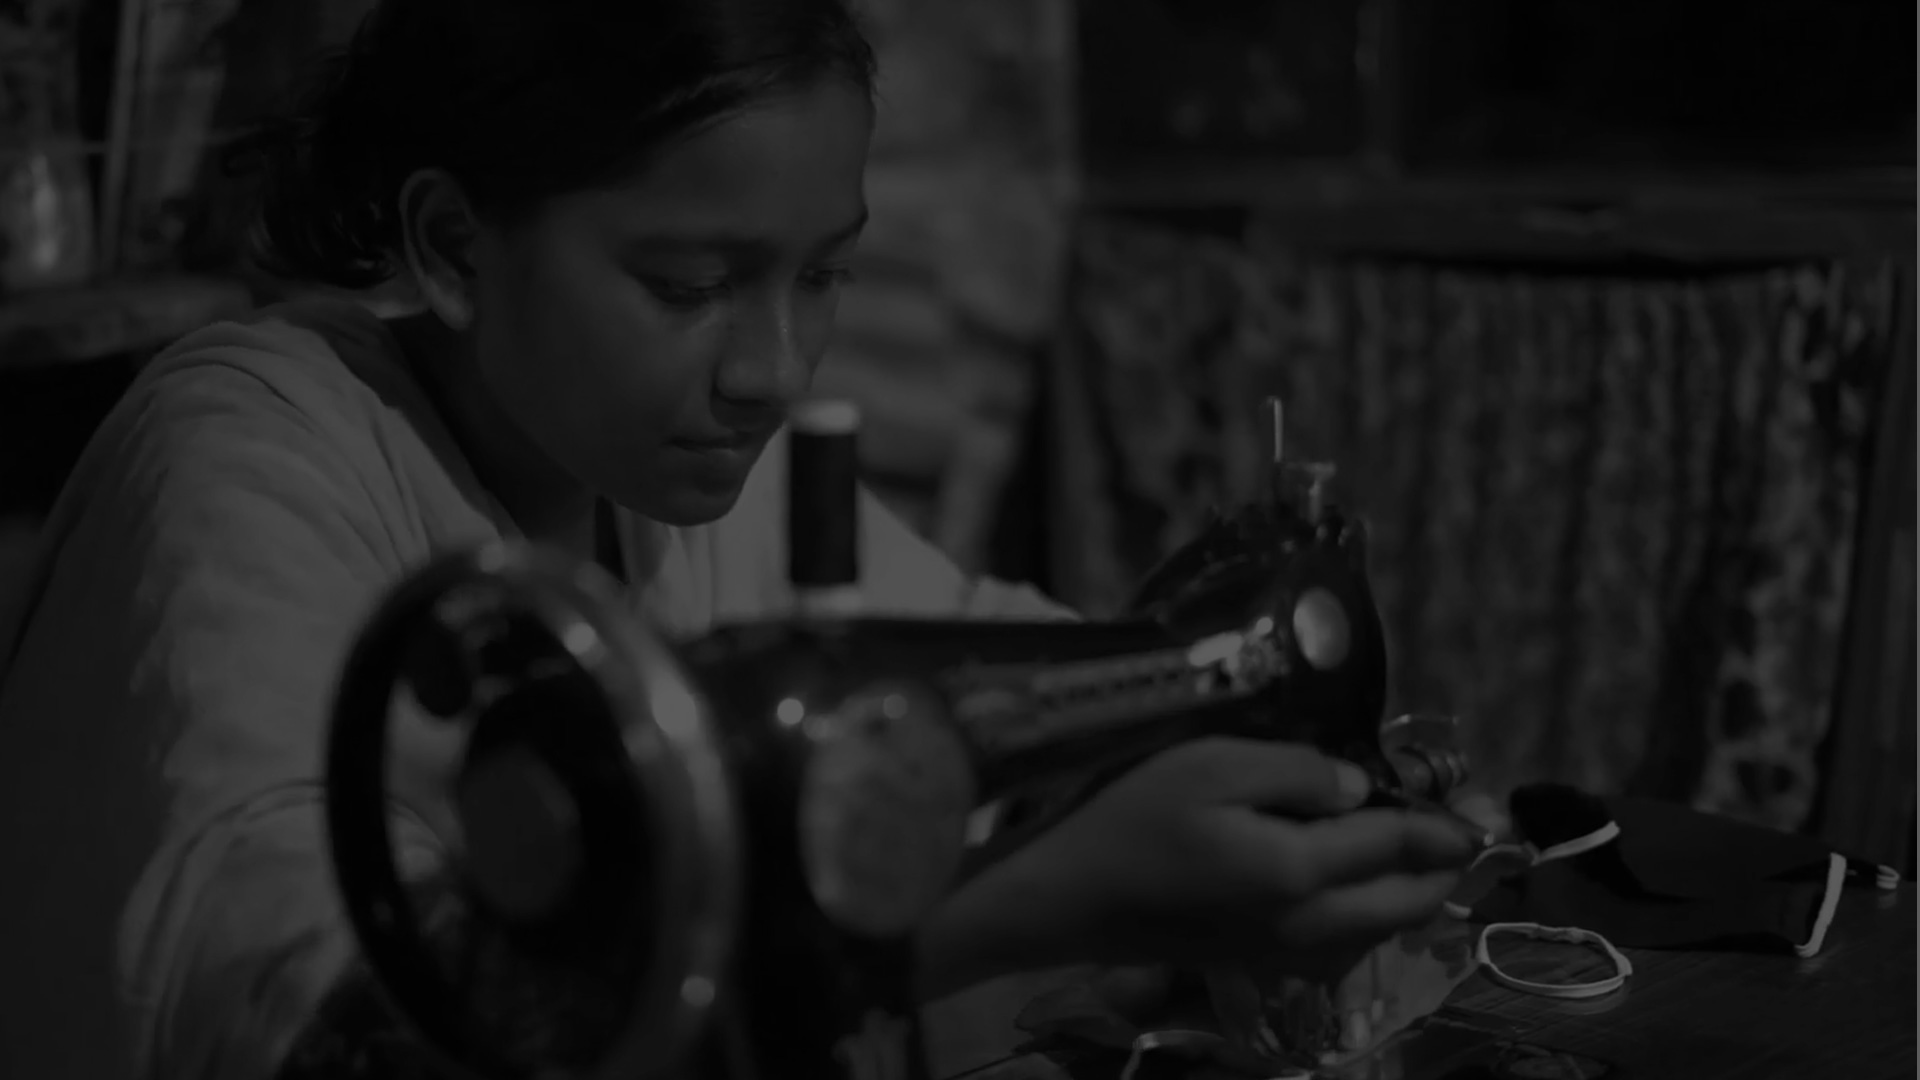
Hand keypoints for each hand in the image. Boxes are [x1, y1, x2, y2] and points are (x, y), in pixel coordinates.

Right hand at [921, 738, 1482, 994]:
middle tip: (1466, 827)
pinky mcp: (1257, 961)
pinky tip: (1359, 892)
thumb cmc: (1129, 818)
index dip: (1447, 821)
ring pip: (1378, 932)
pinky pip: (1343, 946)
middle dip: (1444, 866)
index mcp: (1302, 870)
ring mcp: (1282, 951)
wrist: (1065, 897)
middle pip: (1405, 903)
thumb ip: (1295, 771)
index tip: (1482, 803)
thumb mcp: (1209, 764)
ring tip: (1424, 853)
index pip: (1400, 844)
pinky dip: (1371, 919)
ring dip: (1411, 895)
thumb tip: (1356, 788)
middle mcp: (1307, 924)